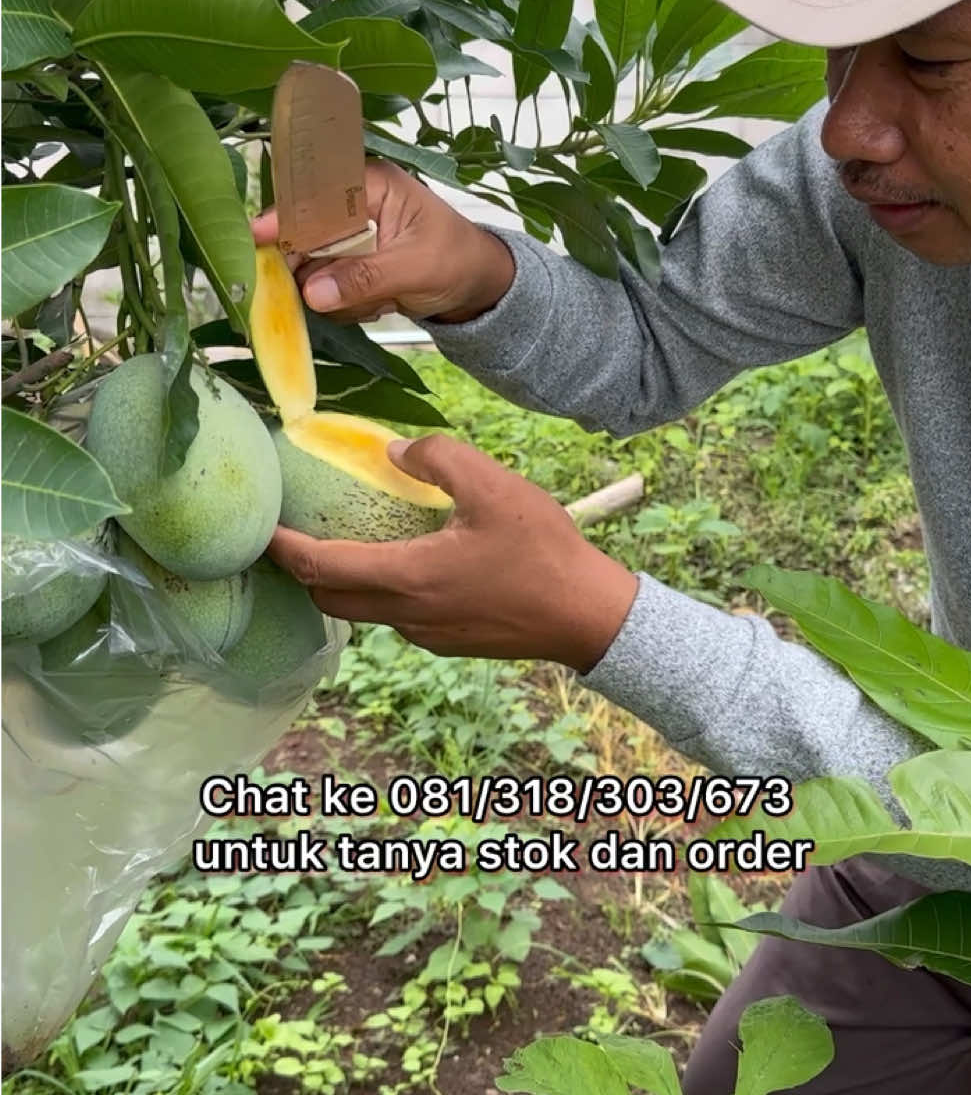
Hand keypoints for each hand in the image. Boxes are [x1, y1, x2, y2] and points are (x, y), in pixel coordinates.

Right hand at [252, 159, 514, 324]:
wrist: (478, 286)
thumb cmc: (458, 260)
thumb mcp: (416, 268)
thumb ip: (365, 278)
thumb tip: (312, 292)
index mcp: (369, 185)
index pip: (314, 196)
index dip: (284, 218)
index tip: (257, 239)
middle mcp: (350, 206)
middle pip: (301, 235)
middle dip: (314, 271)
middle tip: (334, 296)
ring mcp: (347, 238)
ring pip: (310, 269)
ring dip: (338, 294)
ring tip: (382, 298)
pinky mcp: (347, 265)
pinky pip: (325, 289)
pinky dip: (347, 304)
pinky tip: (381, 303)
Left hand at [267, 435, 638, 670]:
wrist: (586, 616)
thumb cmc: (542, 551)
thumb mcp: (493, 487)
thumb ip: (438, 458)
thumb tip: (394, 452)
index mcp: (407, 578)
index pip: (320, 567)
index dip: (283, 549)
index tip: (260, 530)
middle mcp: (406, 616)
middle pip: (329, 597)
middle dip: (301, 568)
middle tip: (291, 533)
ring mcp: (425, 635)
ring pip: (362, 610)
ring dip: (341, 580)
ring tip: (340, 539)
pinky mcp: (447, 641)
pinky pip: (395, 616)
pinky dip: (379, 590)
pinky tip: (401, 560)